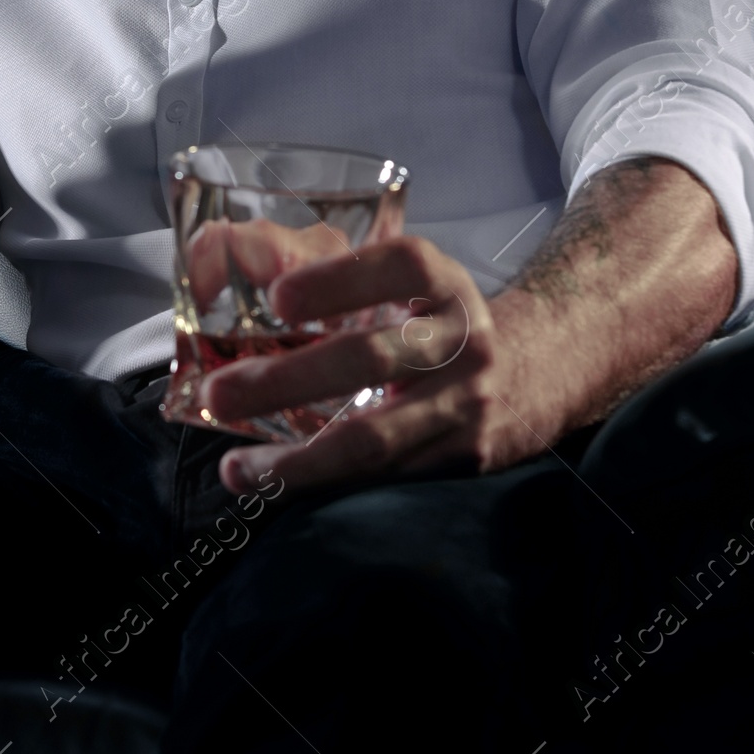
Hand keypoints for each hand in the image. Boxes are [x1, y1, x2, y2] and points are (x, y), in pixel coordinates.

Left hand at [200, 235, 566, 498]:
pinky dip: (325, 484)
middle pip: (372, 359)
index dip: (340, 280)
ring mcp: (468, 403)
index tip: (277, 299)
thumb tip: (235, 276)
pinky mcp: (465, 456)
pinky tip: (276, 487)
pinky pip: (385, 477)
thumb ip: (349, 282)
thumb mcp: (415, 287)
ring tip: (237, 470)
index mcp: (445, 284)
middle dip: (287, 380)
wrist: (534, 373)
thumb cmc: (438, 324)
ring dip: (297, 460)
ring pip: (375, 439)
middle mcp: (464, 339)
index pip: (401, 266)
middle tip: (219, 392)